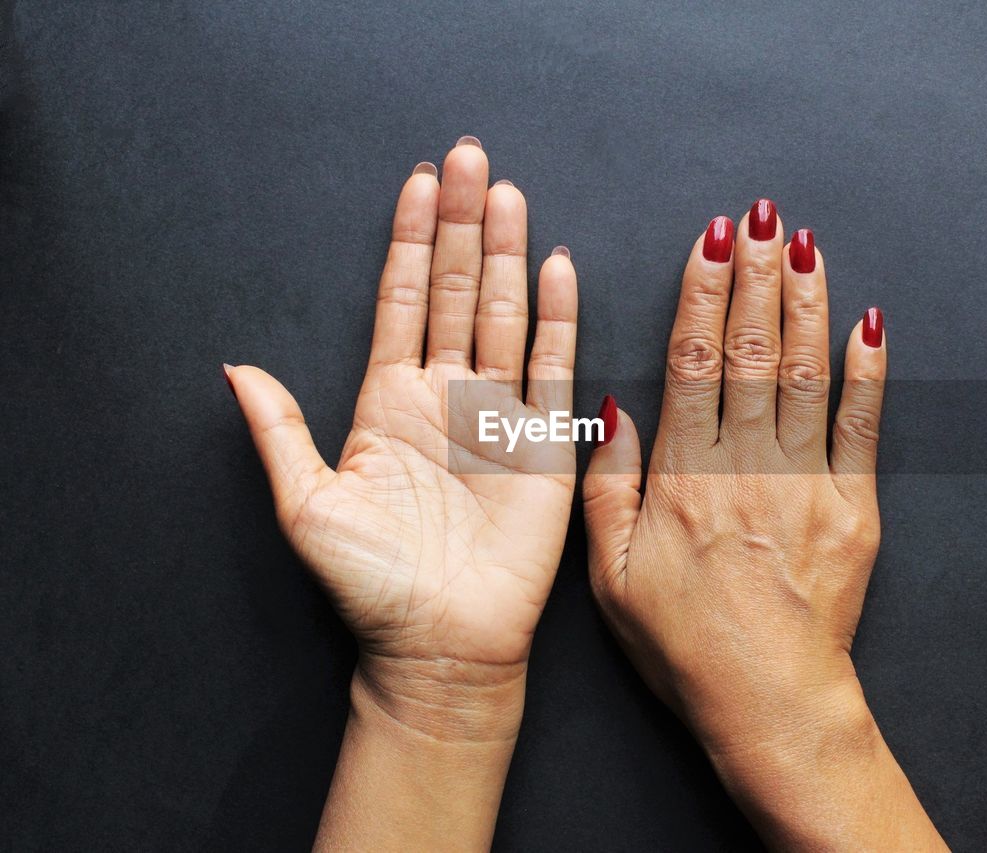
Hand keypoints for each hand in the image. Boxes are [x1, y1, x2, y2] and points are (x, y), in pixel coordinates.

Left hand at [226, 139, 576, 848]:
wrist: (439, 645)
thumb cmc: (372, 585)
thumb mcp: (307, 505)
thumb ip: (279, 431)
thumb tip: (235, 368)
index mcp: (388, 402)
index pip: (402, 301)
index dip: (409, 241)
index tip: (417, 182)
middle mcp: (446, 396)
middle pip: (456, 290)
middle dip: (461, 223)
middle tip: (469, 158)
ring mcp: (497, 415)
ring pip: (504, 314)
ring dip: (505, 252)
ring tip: (506, 192)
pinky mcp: (543, 445)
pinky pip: (554, 368)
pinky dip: (557, 316)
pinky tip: (554, 266)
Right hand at [584, 202, 943, 849]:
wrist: (770, 703)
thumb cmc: (684, 645)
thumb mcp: (609, 575)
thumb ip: (607, 485)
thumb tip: (612, 407)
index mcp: (682, 475)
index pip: (692, 360)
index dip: (703, 292)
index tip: (711, 240)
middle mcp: (744, 465)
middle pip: (751, 349)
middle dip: (756, 274)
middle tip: (761, 215)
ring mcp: (805, 482)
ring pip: (806, 372)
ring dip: (806, 300)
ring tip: (804, 243)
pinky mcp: (853, 507)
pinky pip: (862, 426)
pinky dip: (868, 371)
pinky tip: (869, 321)